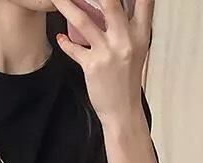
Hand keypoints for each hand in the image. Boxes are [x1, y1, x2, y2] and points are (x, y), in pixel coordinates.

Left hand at [52, 0, 153, 125]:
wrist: (123, 111)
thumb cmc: (127, 80)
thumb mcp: (135, 49)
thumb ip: (128, 26)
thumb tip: (114, 7)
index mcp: (141, 32)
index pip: (143, 0)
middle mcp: (126, 39)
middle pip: (111, 2)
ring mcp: (109, 52)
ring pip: (85, 21)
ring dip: (68, 6)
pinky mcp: (93, 66)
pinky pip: (75, 48)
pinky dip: (65, 42)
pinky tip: (60, 37)